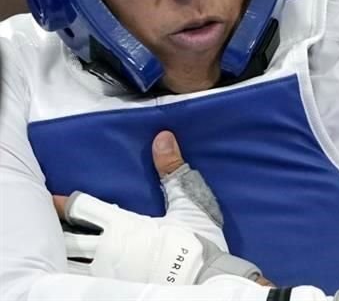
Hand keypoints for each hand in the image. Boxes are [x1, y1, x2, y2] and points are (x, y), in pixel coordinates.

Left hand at [52, 131, 262, 284]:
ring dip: (64, 254)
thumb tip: (162, 137)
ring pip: (72, 263)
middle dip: (56, 229)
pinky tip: (75, 272)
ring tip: (57, 249)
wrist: (207, 278)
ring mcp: (107, 274)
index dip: (64, 204)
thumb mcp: (189, 202)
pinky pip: (84, 282)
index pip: (82, 209)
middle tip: (48, 224)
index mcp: (122, 224)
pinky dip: (75, 274)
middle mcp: (107, 249)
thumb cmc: (198, 240)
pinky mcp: (113, 290)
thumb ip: (172, 170)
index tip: (51, 199)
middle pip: (68, 238)